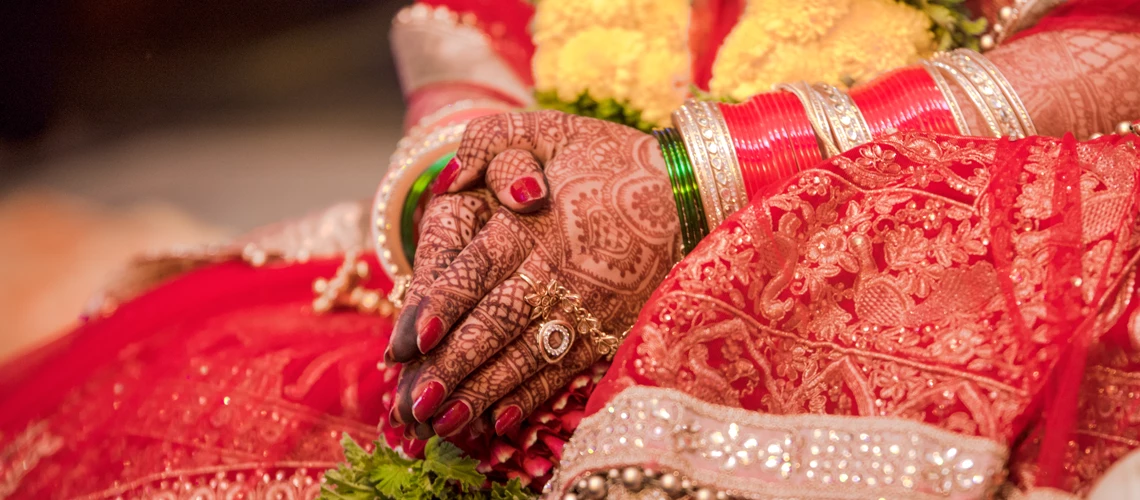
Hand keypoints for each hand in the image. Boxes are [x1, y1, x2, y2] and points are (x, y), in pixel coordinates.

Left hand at [392, 111, 679, 436]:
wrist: (692, 191)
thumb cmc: (610, 160)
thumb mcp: (548, 130)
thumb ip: (491, 144)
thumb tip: (447, 178)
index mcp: (530, 225)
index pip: (473, 272)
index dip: (440, 306)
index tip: (408, 340)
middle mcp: (554, 272)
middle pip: (492, 325)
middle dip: (449, 367)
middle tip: (411, 403)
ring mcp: (583, 308)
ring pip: (521, 358)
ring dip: (480, 394)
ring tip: (442, 423)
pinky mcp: (606, 332)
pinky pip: (561, 372)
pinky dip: (529, 399)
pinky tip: (498, 423)